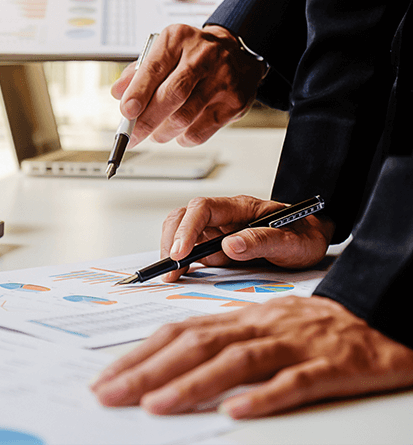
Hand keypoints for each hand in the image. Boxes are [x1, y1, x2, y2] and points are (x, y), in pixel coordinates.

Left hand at [91, 295, 412, 417]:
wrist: (372, 317)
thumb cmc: (307, 328)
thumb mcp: (258, 327)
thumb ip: (219, 342)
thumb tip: (168, 367)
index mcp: (239, 317)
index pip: (180, 331)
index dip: (141, 353)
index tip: (107, 377)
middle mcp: (259, 326)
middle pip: (198, 343)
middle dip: (149, 370)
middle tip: (110, 394)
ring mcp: (292, 344)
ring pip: (238, 360)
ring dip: (194, 383)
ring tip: (156, 406)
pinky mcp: (328, 366)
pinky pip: (295, 382)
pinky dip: (264, 396)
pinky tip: (237, 412)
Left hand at [111, 25, 265, 148]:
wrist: (235, 51)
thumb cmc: (192, 55)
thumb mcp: (164, 52)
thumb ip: (139, 72)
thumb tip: (118, 93)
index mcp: (178, 38)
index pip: (154, 68)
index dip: (138, 93)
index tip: (126, 112)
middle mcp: (203, 55)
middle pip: (172, 95)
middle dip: (147, 121)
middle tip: (134, 136)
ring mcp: (222, 79)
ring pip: (185, 117)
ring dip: (164, 132)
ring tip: (157, 133)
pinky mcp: (234, 102)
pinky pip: (200, 131)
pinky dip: (183, 138)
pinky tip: (180, 132)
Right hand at [160, 195, 334, 281]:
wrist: (311, 241)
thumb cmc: (303, 237)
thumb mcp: (292, 242)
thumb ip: (263, 242)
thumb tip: (230, 245)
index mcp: (241, 208)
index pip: (203, 209)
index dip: (187, 229)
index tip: (182, 253)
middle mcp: (224, 216)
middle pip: (184, 217)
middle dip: (172, 241)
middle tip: (171, 270)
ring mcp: (217, 231)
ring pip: (181, 232)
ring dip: (173, 251)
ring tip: (173, 274)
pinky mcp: (215, 246)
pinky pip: (190, 250)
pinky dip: (180, 261)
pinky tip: (181, 274)